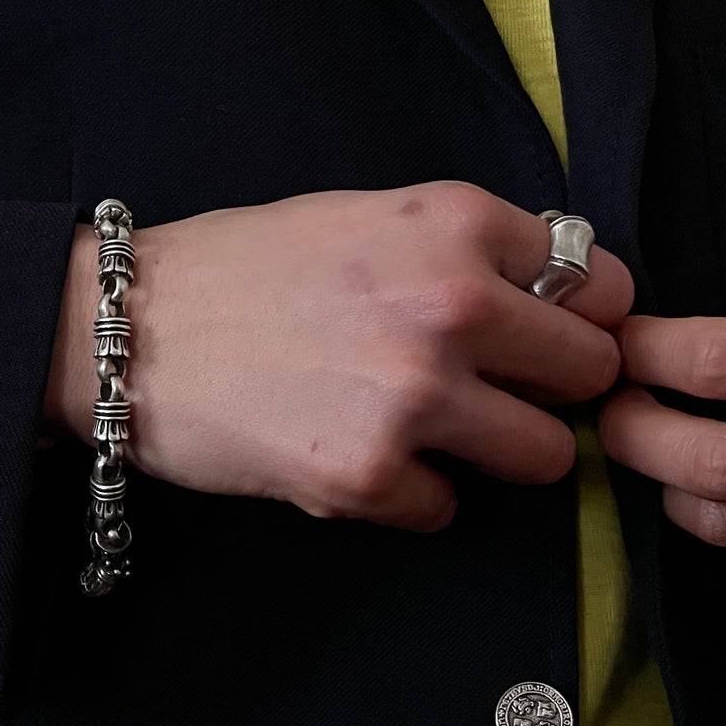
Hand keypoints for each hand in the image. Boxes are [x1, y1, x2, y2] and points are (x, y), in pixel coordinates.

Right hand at [42, 181, 632, 530]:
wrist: (125, 335)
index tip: (538, 337)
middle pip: (590, 373)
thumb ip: (460, 250)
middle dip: (546, 390)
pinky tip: (353, 458)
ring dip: (493, 454)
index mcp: (452, 223)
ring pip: (544, 456)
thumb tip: (555, 301)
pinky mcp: (370, 476)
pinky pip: (448, 509)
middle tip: (484, 392)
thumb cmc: (237, 271)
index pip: (600, 285)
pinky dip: (409, 497)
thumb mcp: (362, 217)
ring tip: (425, 434)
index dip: (573, 317)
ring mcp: (414, 396)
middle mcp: (451, 303)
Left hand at [599, 302, 725, 567]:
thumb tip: (658, 340)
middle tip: (613, 403)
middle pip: (711, 462)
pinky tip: (700, 482)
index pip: (719, 363)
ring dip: (665, 482)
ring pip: (723, 519)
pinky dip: (711, 513)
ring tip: (649, 442)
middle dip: (637, 431)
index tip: (623, 342)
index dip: (648, 351)